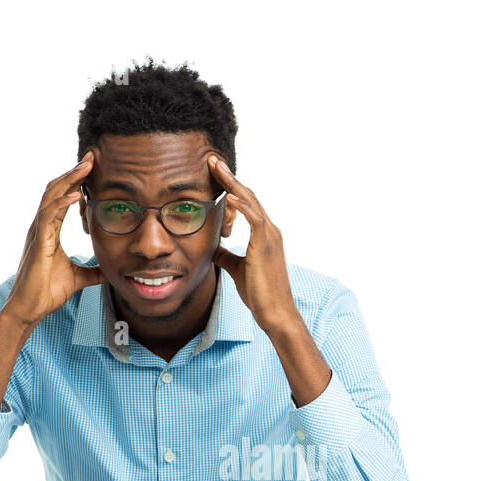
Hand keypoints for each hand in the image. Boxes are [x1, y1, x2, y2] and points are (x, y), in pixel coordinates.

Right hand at [2, 151, 105, 326]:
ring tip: (86, 166)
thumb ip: (93, 271)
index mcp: (49, 231)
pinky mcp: (37, 242)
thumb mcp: (78, 279)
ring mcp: (37, 232)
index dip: (76, 181)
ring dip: (69, 180)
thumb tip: (110, 270)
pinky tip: (77, 195)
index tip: (93, 168)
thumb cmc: (46, 293)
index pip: (63, 198)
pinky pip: (48, 216)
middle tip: (92, 156)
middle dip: (74, 172)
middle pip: (57, 190)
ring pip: (51, 197)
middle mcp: (41, 227)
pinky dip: (62, 203)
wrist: (29, 310)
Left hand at [208, 155, 299, 333]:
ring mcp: (270, 237)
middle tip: (212, 160)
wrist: (276, 313)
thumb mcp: (238, 270)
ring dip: (233, 184)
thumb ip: (227, 256)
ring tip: (216, 168)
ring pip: (251, 202)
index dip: (231, 186)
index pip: (247, 203)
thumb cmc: (260, 294)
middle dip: (229, 177)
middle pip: (248, 195)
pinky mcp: (266, 246)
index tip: (215, 173)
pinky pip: (255, 220)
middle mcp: (270, 230)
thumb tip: (213, 249)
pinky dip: (243, 207)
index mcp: (265, 234)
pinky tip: (229, 197)